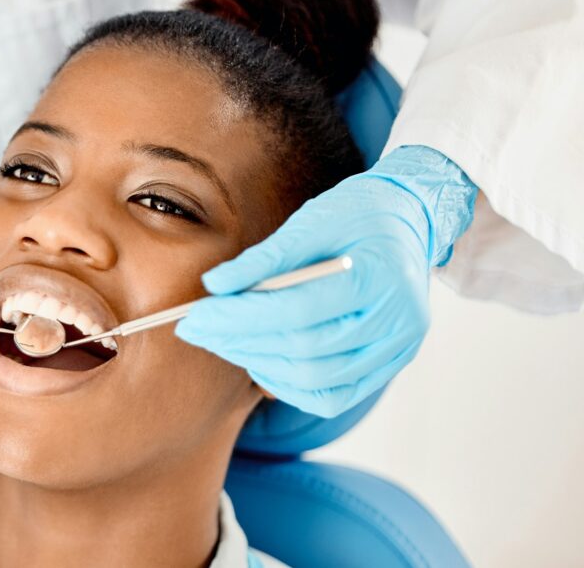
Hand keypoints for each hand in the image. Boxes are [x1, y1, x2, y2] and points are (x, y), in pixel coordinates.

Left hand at [176, 145, 475, 417]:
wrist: (412, 221)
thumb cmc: (359, 213)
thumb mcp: (313, 220)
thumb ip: (265, 256)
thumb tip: (215, 285)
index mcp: (380, 277)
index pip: (298, 310)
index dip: (240, 318)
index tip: (195, 316)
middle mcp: (397, 322)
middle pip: (304, 350)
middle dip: (239, 342)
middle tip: (196, 330)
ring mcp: (398, 350)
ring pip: (317, 381)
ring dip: (259, 364)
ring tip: (223, 341)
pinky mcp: (389, 364)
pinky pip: (333, 395)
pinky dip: (290, 385)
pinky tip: (260, 360)